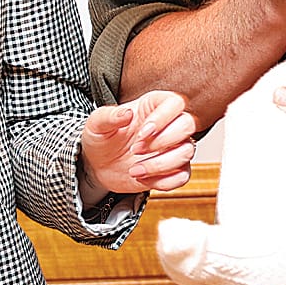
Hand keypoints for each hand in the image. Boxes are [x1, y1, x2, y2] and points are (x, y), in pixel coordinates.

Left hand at [79, 90, 196, 194]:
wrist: (99, 165)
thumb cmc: (101, 138)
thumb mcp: (96, 124)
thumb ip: (109, 116)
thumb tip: (126, 113)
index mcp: (152, 106)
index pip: (175, 102)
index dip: (163, 118)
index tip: (142, 133)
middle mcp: (168, 125)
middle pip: (188, 124)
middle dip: (162, 141)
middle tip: (135, 150)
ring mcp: (173, 148)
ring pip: (187, 152)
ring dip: (160, 165)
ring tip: (133, 170)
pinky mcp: (173, 170)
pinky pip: (182, 176)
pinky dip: (163, 182)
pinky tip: (141, 178)